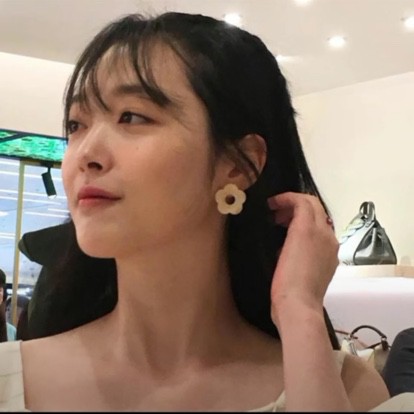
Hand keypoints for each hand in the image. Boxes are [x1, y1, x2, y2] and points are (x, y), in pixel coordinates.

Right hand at [267, 192, 338, 326]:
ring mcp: (330, 249)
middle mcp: (327, 235)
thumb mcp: (287, 243)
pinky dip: (306, 232)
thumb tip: (290, 211)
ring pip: (318, 222)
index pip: (305, 201)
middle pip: (314, 209)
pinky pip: (319, 237)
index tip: (271, 204)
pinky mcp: (329, 262)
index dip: (287, 197)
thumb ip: (294, 219)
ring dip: (300, 218)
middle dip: (294, 205)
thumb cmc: (287, 278)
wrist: (299, 306)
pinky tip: (291, 244)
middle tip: (275, 213)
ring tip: (281, 226)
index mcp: (314, 229)